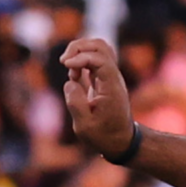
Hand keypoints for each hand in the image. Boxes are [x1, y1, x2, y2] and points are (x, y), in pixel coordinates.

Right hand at [59, 38, 134, 157]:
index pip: (101, 59)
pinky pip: (94, 59)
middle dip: (79, 47)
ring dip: (79, 52)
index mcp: (112, 88)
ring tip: (70, 70)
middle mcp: (113, 78)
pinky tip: (74, 76)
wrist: (120, 140)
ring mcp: (110, 77)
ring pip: (98, 49)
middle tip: (65, 62)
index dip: (82, 57)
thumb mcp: (84, 126)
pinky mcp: (104, 79)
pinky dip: (80, 61)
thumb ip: (75, 102)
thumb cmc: (103, 135)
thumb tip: (70, 82)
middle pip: (100, 46)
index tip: (67, 66)